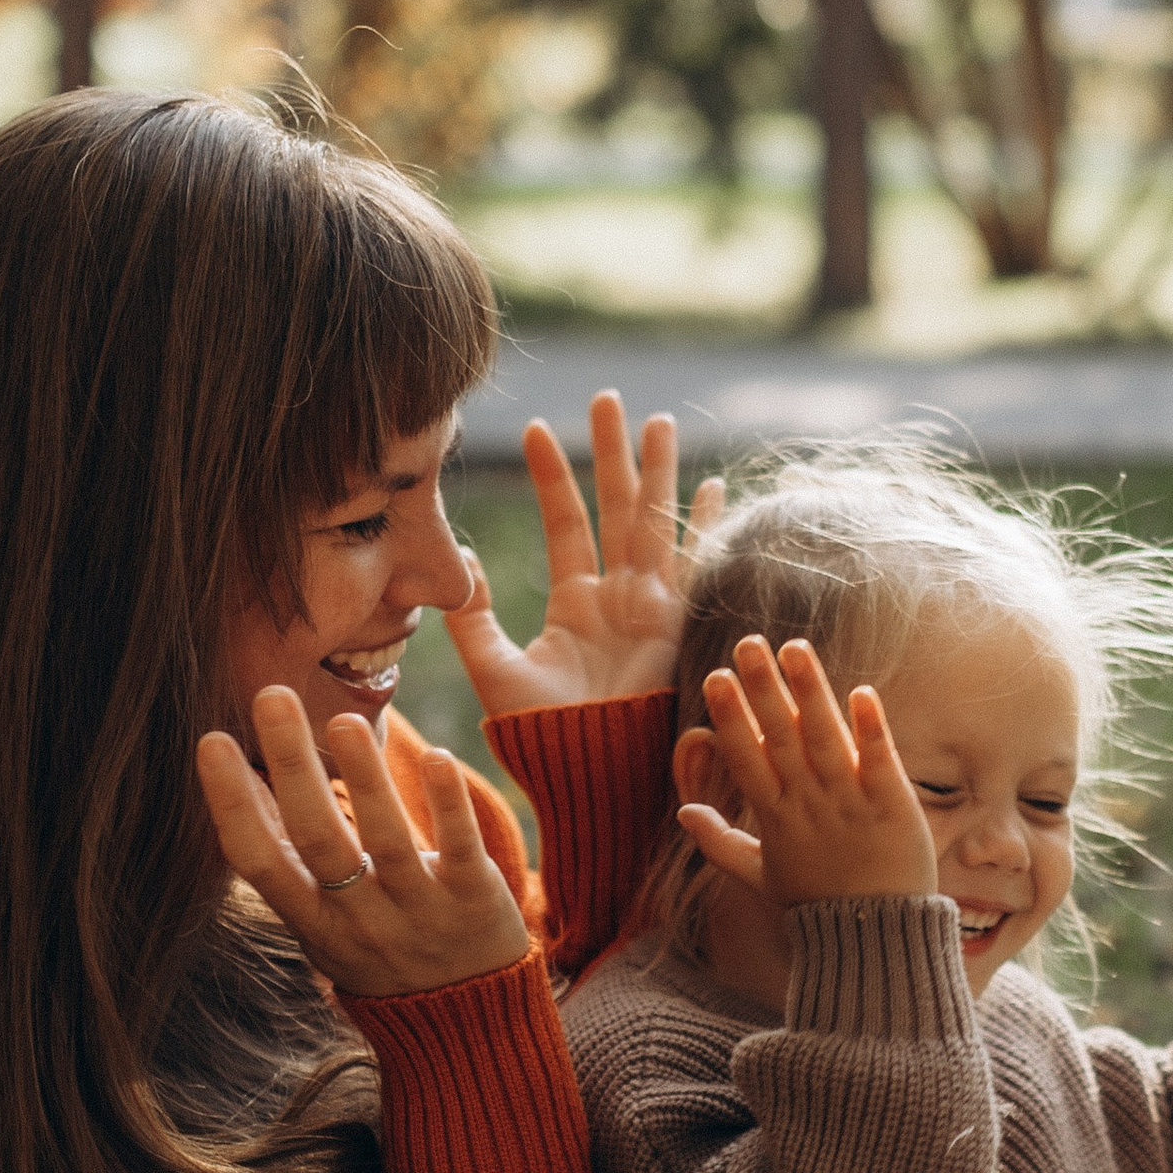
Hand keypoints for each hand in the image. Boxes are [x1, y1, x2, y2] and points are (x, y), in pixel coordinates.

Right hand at [198, 689, 530, 996]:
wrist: (467, 1028)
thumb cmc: (381, 957)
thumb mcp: (321, 928)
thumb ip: (287, 865)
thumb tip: (234, 789)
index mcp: (313, 923)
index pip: (260, 861)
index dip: (232, 804)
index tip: (213, 740)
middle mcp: (361, 920)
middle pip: (319, 841)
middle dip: (292, 767)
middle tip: (272, 695)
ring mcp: (419, 911)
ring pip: (386, 841)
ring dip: (364, 778)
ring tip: (343, 718)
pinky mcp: (475, 901)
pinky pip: (459, 849)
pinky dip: (447, 805)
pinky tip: (440, 757)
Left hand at [443, 390, 723, 715]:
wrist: (592, 773)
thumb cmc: (542, 734)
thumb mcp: (493, 669)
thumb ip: (472, 617)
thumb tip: (460, 559)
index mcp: (574, 604)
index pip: (565, 523)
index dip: (551, 477)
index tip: (535, 429)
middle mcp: (617, 597)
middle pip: (615, 508)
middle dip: (612, 454)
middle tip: (607, 399)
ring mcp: (652, 607)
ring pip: (655, 522)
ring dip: (658, 473)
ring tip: (660, 420)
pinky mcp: (680, 623)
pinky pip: (694, 563)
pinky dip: (704, 526)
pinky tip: (711, 486)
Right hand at [679, 637, 938, 911]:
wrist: (876, 938)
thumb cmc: (817, 904)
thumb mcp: (760, 877)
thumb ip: (720, 843)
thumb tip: (683, 811)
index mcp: (775, 817)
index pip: (746, 759)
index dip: (731, 717)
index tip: (716, 677)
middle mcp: (809, 804)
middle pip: (781, 738)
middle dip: (763, 690)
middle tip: (747, 644)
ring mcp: (851, 803)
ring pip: (827, 739)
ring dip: (811, 692)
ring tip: (794, 648)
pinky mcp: (893, 806)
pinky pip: (880, 760)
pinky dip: (871, 728)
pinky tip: (862, 692)